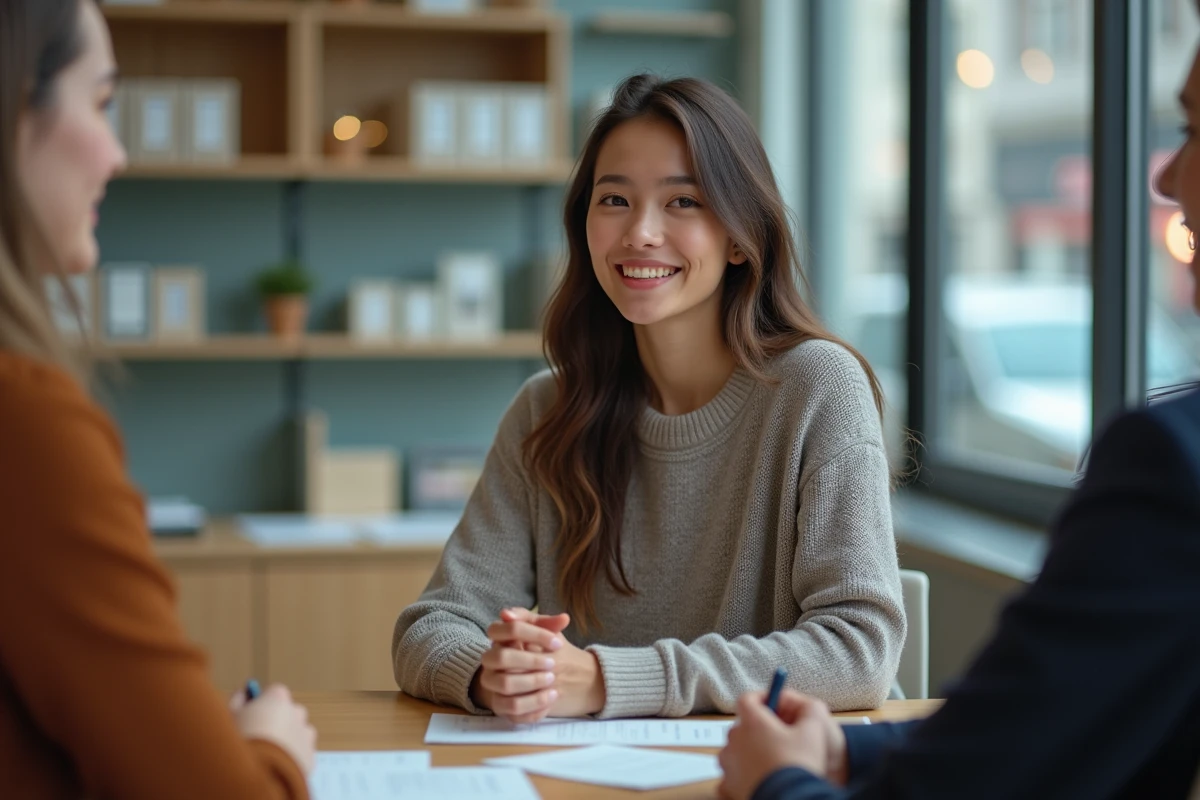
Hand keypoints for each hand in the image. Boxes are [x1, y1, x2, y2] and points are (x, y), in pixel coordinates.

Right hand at [229, 683, 317, 773]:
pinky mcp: (310, 757)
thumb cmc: (240, 741)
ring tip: (265, 753)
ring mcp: (305, 735)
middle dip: (275, 721)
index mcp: (278, 698)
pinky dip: (291, 757)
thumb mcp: (229, 716)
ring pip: (295, 733)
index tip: (251, 714)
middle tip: (257, 736)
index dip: (261, 703)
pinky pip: (300, 753)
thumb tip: (243, 694)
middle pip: (287, 712)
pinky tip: (275, 765)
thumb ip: (238, 699)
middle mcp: (297, 712)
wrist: (256, 776)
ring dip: (285, 739)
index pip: (274, 692)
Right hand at [471, 608, 604, 722]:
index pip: (511, 628)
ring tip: (553, 686)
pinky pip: (512, 710)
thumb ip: (550, 625)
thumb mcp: (542, 633)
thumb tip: (564, 619)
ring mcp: (492, 683)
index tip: (558, 643)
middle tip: (552, 665)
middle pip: (501, 657)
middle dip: (530, 661)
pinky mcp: (499, 706)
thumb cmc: (536, 649)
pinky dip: (533, 707)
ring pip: (505, 685)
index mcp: (498, 636)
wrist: (526, 676)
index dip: (537, 634)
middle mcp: (489, 660)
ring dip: (532, 684)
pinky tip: (550, 700)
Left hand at [717, 690, 846, 799]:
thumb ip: (810, 711)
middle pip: (741, 726)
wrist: (788, 799)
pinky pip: (730, 776)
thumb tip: (809, 707)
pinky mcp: (728, 786)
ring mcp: (728, 765)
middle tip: (777, 736)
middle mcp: (734, 741)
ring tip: (770, 761)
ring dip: (748, 752)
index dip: (761, 698)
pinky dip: (740, 776)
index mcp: (752, 723)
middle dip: (757, 728)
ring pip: (734, 751)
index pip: (747, 699)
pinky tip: (756, 778)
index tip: (772, 702)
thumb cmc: (797, 766)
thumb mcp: (814, 732)